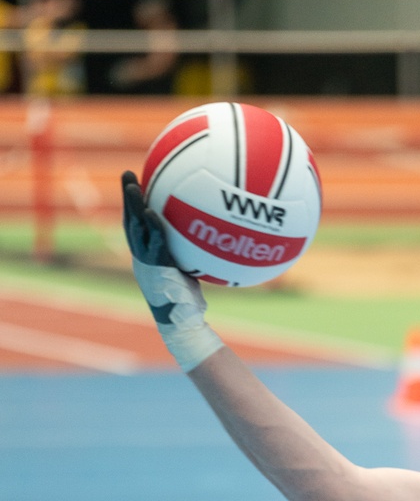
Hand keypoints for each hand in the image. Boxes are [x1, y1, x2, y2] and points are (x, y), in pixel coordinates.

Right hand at [121, 170, 221, 371]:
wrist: (181, 325)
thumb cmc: (188, 303)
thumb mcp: (188, 272)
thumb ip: (189, 252)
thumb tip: (210, 234)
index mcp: (146, 257)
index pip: (136, 225)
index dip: (133, 204)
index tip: (134, 182)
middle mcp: (142, 259)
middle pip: (131, 222)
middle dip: (128, 198)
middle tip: (127, 174)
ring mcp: (147, 265)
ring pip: (135, 232)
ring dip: (133, 208)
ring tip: (133, 186)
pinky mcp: (156, 273)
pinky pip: (153, 248)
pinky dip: (153, 231)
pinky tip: (154, 214)